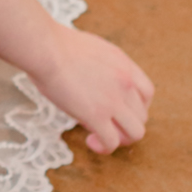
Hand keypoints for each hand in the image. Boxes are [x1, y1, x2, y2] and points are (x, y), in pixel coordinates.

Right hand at [30, 24, 154, 152]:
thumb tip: (95, 82)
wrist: (45, 47)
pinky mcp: (97, 116)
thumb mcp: (91, 50)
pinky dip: (104, 147)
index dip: (137, 106)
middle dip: (126, 124)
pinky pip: (111, 142)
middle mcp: (125, 83)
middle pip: (142, 116)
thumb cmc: (55, 44)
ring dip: (120, 139)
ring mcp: (113, 100)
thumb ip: (103, 67)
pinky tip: (90, 141)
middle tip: (107, 126)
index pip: (147, 92)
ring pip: (135, 133)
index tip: (121, 109)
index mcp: (123, 64)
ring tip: (101, 137)